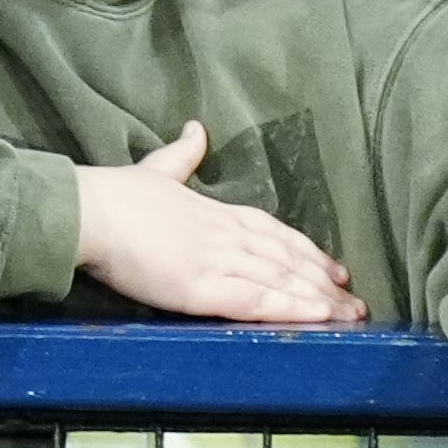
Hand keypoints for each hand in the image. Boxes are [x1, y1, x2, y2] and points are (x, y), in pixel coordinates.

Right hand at [67, 120, 359, 324]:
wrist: (90, 211)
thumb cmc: (117, 194)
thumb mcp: (156, 171)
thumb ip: (182, 156)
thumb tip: (196, 130)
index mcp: (215, 212)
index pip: (274, 232)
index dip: (308, 251)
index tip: (335, 267)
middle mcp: (225, 235)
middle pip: (287, 258)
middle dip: (324, 281)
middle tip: (357, 301)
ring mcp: (217, 260)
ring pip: (280, 280)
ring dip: (319, 298)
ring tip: (350, 315)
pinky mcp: (203, 287)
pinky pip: (257, 299)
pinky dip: (291, 308)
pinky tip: (317, 318)